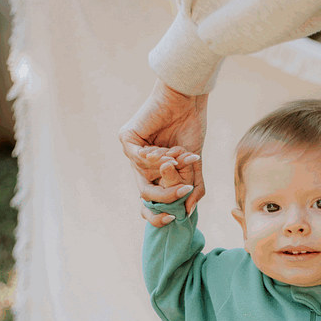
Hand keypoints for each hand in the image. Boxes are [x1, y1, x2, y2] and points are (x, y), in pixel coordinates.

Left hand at [119, 80, 208, 221]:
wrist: (187, 101)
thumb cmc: (191, 128)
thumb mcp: (195, 166)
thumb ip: (193, 189)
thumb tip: (187, 213)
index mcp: (156, 173)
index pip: (150, 203)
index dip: (158, 216)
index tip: (173, 218)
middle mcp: (141, 165)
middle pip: (145, 196)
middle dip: (166, 197)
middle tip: (183, 189)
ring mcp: (132, 153)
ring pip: (144, 178)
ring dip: (169, 169)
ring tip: (180, 154)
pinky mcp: (126, 139)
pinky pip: (138, 160)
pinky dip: (155, 159)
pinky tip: (167, 151)